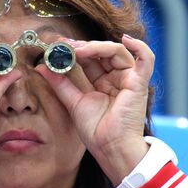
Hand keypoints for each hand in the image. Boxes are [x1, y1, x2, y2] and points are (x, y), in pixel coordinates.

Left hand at [37, 34, 153, 183]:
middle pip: (103, 53)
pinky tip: (125, 39)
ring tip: (80, 50)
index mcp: (103, 83)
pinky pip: (146, 59)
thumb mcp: (73, 102)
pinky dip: (139, 46)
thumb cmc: (96, 131)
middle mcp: (117, 79)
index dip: (76, 51)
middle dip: (84, 46)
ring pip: (117, 52)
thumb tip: (41, 67)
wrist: (109, 148)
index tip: (58, 47)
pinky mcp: (139, 83)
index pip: (91, 59)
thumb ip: (59, 83)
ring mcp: (129, 80)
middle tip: (66, 46)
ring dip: (98, 47)